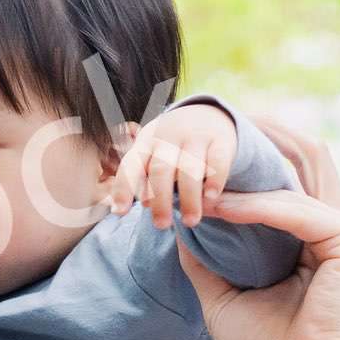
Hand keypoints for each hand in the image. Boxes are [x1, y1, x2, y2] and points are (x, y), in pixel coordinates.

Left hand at [104, 99, 237, 230]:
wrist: (204, 114)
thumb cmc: (170, 146)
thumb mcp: (150, 154)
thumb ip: (138, 179)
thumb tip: (118, 210)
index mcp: (146, 143)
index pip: (131, 165)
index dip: (124, 188)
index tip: (119, 212)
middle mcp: (169, 138)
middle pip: (161, 170)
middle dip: (159, 200)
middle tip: (161, 225)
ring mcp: (195, 137)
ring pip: (190, 168)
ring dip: (189, 198)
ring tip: (191, 221)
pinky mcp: (220, 140)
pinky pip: (218, 160)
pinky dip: (215, 179)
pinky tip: (211, 196)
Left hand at [176, 120, 339, 339]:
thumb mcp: (226, 298)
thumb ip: (207, 259)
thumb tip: (176, 226)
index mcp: (320, 234)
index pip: (290, 174)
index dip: (252, 152)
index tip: (207, 142)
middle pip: (304, 154)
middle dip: (258, 132)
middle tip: (210, 121)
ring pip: (305, 163)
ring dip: (256, 152)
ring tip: (212, 141)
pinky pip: (294, 209)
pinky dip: (253, 205)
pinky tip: (217, 203)